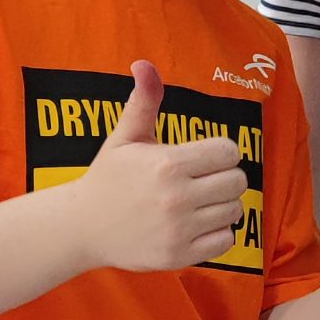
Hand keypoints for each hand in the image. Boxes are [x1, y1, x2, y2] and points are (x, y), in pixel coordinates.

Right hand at [62, 60, 249, 272]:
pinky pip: (226, 241)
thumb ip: (144, 102)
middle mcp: (176, 197)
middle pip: (238, 181)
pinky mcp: (179, 255)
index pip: (229, 152)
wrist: (81, 227)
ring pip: (235, 211)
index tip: (204, 157)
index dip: (220, 152)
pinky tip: (195, 224)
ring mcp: (179, 229)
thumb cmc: (108, 177)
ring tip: (197, 202)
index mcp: (168, 163)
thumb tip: (144, 64)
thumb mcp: (124, 137)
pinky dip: (217, 233)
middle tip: (202, 180)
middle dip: (224, 177)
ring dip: (222, 205)